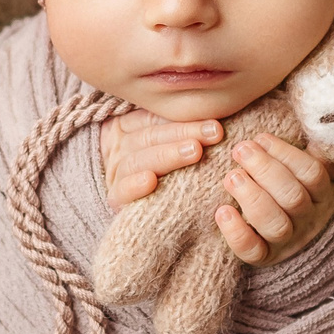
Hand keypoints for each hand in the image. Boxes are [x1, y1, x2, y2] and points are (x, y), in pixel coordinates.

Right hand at [100, 109, 223, 207]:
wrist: (131, 214)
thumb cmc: (161, 170)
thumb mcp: (164, 143)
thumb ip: (182, 131)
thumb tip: (218, 123)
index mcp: (129, 128)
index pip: (155, 119)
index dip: (184, 120)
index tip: (217, 125)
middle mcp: (121, 148)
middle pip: (150, 137)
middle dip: (184, 133)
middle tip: (213, 133)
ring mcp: (116, 173)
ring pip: (137, 160)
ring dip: (167, 155)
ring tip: (195, 151)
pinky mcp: (115, 199)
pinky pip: (121, 191)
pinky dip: (134, 185)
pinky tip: (150, 181)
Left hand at [215, 133, 333, 266]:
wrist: (288, 239)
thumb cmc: (287, 190)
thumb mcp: (302, 173)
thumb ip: (301, 153)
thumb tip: (307, 124)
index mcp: (321, 195)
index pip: (312, 173)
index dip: (286, 154)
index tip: (260, 138)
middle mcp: (308, 220)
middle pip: (293, 197)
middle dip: (265, 170)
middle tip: (240, 150)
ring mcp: (287, 242)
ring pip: (276, 225)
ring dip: (252, 197)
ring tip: (231, 177)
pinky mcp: (264, 258)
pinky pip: (253, 251)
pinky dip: (236, 232)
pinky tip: (222, 211)